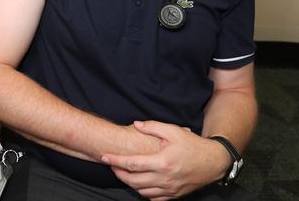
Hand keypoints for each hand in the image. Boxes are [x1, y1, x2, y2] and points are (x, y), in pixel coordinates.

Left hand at [101, 121, 230, 199]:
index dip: (116, 161)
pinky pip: (153, 199)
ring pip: (142, 191)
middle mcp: (165, 178)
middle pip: (133, 180)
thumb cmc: (192, 145)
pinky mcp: (174, 195)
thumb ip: (152, 127)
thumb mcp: (173, 130)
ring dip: (129, 183)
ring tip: (123, 173)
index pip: (132, 163)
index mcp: (162, 162)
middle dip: (118, 173)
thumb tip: (135, 125)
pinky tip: (139, 183)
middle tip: (111, 165)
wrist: (213, 162)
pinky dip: (143, 192)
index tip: (104, 157)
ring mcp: (170, 189)